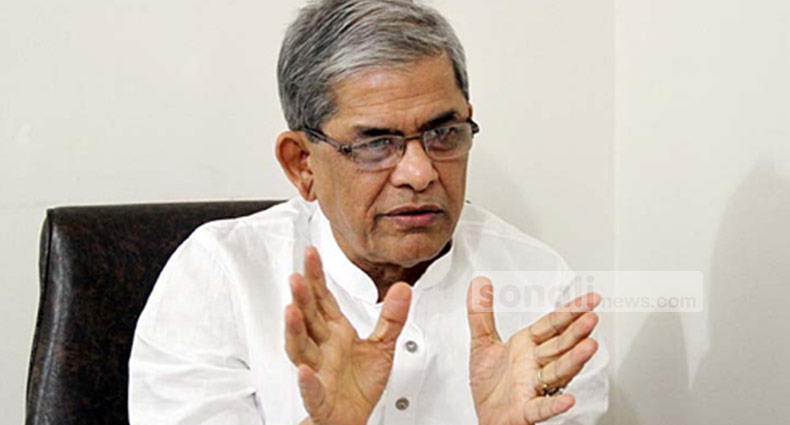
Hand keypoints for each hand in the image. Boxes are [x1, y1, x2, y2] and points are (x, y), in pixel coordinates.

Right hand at [285, 246, 411, 424]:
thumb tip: (403, 288)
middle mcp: (322, 349)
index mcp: (335, 334)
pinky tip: (304, 371)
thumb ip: (392, 318)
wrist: (352, 419)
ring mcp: (318, 372)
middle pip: (308, 319)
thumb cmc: (359, 384)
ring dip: (295, 331)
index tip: (311, 254)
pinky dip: (307, 381)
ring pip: (301, 350)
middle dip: (302, 298)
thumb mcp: (382, 346)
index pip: (323, 300)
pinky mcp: (319, 399)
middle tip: (296, 278)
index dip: (316, 277)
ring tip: (291, 312)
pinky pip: (312, 390)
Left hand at [466, 277, 600, 424]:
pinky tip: (568, 400)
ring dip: (574, 360)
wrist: (485, 417)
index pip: (552, 325)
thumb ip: (480, 313)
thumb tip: (479, 284)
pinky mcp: (526, 410)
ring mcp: (534, 387)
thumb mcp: (481, 343)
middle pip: (559, 345)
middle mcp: (535, 365)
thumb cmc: (490, 385)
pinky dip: (555, 404)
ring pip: (558, 371)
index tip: (590, 300)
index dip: (570, 312)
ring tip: (589, 347)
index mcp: (527, 346)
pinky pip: (542, 407)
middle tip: (591, 317)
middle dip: (576, 331)